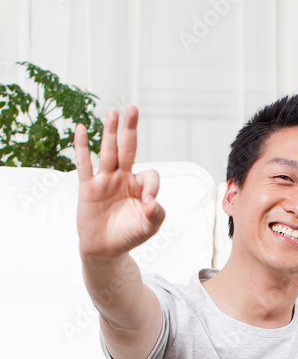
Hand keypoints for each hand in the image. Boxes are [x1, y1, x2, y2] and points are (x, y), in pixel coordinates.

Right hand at [74, 106, 164, 257]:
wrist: (105, 249)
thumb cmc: (129, 235)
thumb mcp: (148, 227)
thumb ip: (156, 214)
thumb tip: (153, 202)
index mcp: (140, 186)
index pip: (150, 175)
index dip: (151, 187)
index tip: (149, 203)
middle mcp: (123, 178)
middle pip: (128, 149)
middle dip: (130, 129)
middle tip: (133, 109)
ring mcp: (105, 180)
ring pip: (108, 152)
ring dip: (110, 133)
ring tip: (112, 113)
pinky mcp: (88, 187)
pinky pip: (84, 163)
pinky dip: (82, 146)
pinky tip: (81, 128)